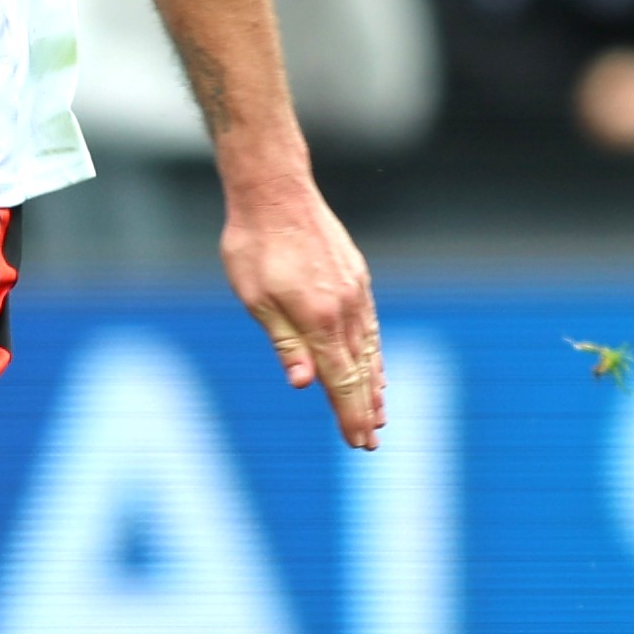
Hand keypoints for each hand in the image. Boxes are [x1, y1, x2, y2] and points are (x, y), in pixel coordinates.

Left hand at [221, 164, 384, 451]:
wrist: (275, 191)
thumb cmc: (254, 246)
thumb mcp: (256, 300)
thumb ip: (285, 344)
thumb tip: (304, 384)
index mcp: (319, 320)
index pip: (341, 381)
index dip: (350, 414)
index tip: (358, 442)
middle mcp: (346, 309)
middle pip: (361, 371)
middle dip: (366, 410)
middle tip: (371, 442)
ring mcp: (356, 291)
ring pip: (371, 348)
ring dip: (375, 384)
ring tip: (379, 412)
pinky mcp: (357, 276)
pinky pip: (370, 325)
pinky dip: (375, 351)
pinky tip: (374, 363)